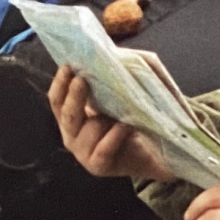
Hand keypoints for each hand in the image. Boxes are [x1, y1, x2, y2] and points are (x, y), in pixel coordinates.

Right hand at [49, 65, 176, 182]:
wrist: (162, 152)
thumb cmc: (143, 118)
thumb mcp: (134, 87)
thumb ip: (122, 69)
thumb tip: (113, 53)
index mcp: (76, 114)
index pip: (57, 99)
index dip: (60, 82)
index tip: (69, 66)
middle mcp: (73, 133)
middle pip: (65, 113)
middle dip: (74, 96)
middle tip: (83, 80)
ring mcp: (83, 152)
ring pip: (87, 129)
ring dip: (105, 119)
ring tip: (124, 113)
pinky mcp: (97, 166)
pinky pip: (102, 148)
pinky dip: (115, 135)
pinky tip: (127, 126)